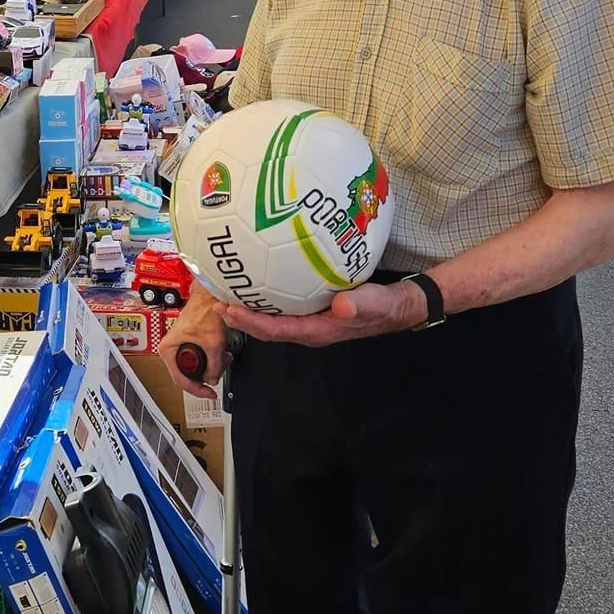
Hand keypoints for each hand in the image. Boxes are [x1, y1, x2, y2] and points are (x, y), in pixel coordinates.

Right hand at [159, 289, 231, 397]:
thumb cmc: (204, 311)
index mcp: (168, 350)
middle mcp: (170, 350)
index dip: (197, 390)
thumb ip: (214, 366)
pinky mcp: (188, 343)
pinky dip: (211, 359)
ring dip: (211, 367)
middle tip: (219, 372)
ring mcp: (179, 347)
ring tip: (222, 359)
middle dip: (206, 375)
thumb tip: (212, 380)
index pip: (181, 380)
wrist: (209, 297)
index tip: (210, 393)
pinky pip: (199, 358)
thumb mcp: (213, 343)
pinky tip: (220, 353)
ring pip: (195, 367)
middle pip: (188, 375)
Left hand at [221, 278, 426, 346]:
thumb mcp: (375, 304)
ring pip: (272, 319)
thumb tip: (342, 305)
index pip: (276, 330)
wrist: (396, 306)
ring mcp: (309, 321)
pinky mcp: (312, 310)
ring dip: (250, 309)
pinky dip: (266, 298)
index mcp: (316, 331)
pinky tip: (257, 282)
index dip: (250, 322)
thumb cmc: (383, 307)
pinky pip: (283, 307)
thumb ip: (358, 305)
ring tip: (228, 293)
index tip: (229, 309)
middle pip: (266, 328)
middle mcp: (307, 329)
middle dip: (241, 318)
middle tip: (217, 301)